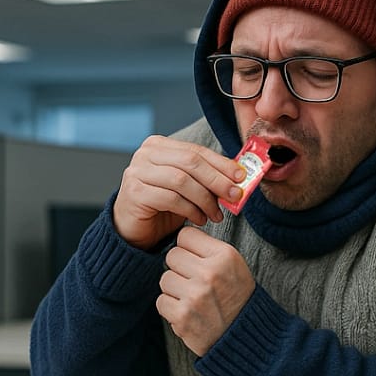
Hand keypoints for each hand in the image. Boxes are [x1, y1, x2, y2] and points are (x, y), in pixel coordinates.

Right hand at [114, 135, 245, 249]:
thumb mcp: (188, 187)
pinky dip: (191, 210)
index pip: (196, 151)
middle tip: (235, 196)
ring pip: (181, 181)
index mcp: (159, 145)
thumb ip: (207, 177)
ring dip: (205, 199)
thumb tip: (239, 177)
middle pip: (190, 162)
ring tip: (216, 214)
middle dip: (217, 180)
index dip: (221, 163)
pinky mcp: (134, 192)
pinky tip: (200, 219)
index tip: (241, 177)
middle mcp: (145, 154)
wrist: (134, 230)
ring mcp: (137, 172)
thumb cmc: (163, 207)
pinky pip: (170, 199)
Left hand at [156, 227, 254, 355]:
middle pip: (172, 255)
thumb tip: (181, 237)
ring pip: (164, 279)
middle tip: (194, 282)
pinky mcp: (183, 316)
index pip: (186, 236)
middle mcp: (210, 273)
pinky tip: (188, 312)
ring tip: (193, 298)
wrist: (244, 336)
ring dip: (174, 289)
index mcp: (225, 256)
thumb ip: (209, 250)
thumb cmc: (237, 298)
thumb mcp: (234, 266)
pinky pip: (161, 301)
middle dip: (179, 268)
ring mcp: (195, 295)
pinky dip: (171, 308)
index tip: (195, 259)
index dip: (188, 248)